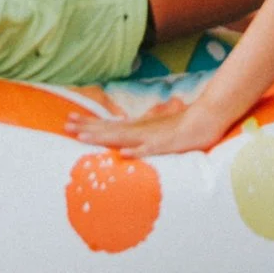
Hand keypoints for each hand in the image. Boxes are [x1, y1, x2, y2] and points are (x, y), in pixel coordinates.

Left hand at [63, 87, 239, 158]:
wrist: (208, 118)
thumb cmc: (185, 126)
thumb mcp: (159, 131)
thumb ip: (144, 135)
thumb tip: (128, 142)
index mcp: (139, 127)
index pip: (110, 125)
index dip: (90, 123)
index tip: (70, 120)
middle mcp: (142, 129)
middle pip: (110, 128)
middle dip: (87, 127)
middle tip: (65, 124)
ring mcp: (153, 136)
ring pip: (123, 137)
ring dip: (103, 137)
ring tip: (82, 138)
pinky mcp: (167, 144)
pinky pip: (150, 149)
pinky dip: (137, 152)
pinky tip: (124, 154)